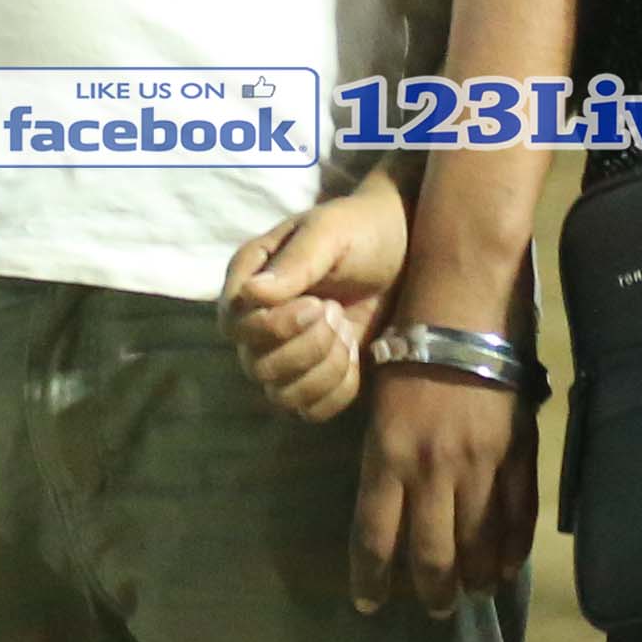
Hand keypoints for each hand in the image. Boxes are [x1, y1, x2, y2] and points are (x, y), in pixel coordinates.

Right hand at [224, 170, 409, 423]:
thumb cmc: (361, 230)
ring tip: (347, 332)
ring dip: (324, 371)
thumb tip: (251, 293)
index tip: (320, 304)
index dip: (274, 326)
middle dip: (308, 348)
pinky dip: (338, 391)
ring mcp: (284, 354)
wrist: (406, 249)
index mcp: (248, 280)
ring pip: (281, 395)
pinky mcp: (316, 378)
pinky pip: (311, 410)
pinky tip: (356, 357)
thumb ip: (295, 262)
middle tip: (338, 312)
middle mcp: (256, 322)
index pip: (235, 325)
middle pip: (257, 366)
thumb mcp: (330, 233)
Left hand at [355, 368, 529, 617]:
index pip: (374, 536)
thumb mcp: (377, 411)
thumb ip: (383, 463)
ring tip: (471, 595)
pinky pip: (518, 514)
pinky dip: (513, 548)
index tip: (368, 605)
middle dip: (430, 590)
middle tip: (434, 610)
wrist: (463, 314)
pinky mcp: (517, 455)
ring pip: (477, 541)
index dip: (370, 578)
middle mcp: (431, 470)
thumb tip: (389, 512)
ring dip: (474, 577)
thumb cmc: (406, 354)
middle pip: (430, 552)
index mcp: (387, 457)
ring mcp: (480, 465)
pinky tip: (507, 568)